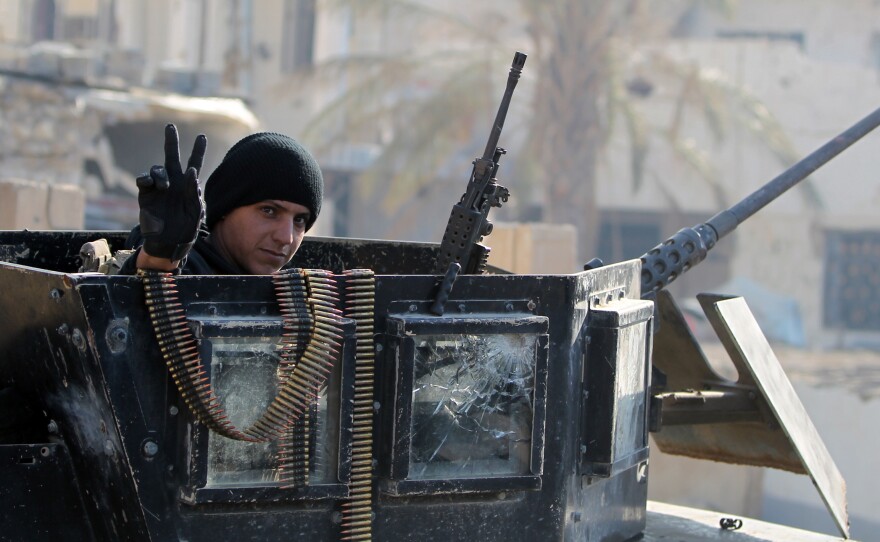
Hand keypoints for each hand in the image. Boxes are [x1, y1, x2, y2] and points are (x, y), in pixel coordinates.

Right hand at [136, 124, 206, 262]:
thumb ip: (194, 190)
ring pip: (157, 168)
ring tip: (165, 186)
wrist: (169, 243)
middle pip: (171, 157)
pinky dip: (147, 179)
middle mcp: (173, 182)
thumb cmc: (186, 229)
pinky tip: (152, 184)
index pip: (194, 163)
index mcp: (189, 185)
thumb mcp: (196, 210)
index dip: (198, 150)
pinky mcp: (145, 194)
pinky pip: (143, 179)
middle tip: (171, 127)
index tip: (202, 136)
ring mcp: (158, 188)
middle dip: (171, 141)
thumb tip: (191, 171)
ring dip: (161, 174)